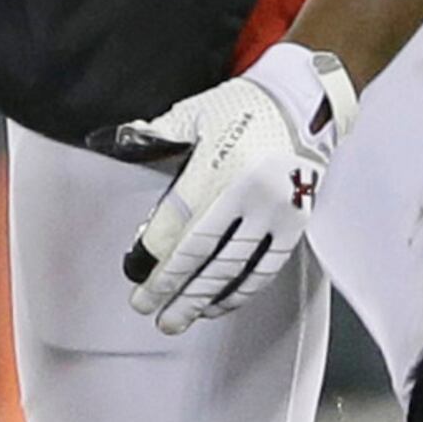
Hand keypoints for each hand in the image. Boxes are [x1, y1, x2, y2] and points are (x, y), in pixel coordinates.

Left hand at [100, 43, 356, 333]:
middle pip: (202, 253)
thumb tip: (115, 141)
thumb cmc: (240, 107)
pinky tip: (217, 304)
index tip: (133, 272)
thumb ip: (154, 134)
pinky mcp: (297, 222)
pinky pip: (265, 267)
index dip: (152, 252)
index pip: (177, 223)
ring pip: (233, 267)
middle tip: (145, 308)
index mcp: (219, 167)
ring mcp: (277, 211)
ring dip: (202, 298)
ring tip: (176, 319)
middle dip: (171, 287)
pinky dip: (240, 290)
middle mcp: (249, 193)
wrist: (307, 102)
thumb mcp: (192, 114)